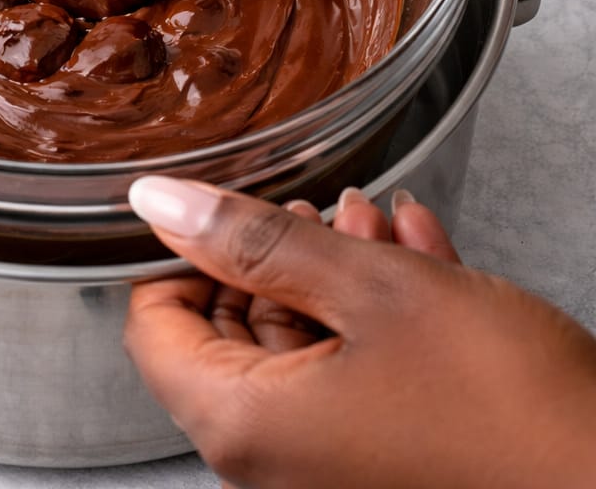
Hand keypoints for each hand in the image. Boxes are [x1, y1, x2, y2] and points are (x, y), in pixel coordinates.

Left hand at [124, 177, 595, 488]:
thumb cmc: (507, 408)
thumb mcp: (370, 290)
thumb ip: (255, 240)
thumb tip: (161, 201)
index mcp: (245, 423)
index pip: (155, 328)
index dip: (179, 256)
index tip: (219, 212)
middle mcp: (275, 457)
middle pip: (233, 329)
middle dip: (275, 254)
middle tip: (317, 208)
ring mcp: (329, 461)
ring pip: (303, 341)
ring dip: (335, 272)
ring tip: (376, 222)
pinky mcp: (383, 454)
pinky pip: (351, 371)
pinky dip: (374, 312)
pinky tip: (415, 253)